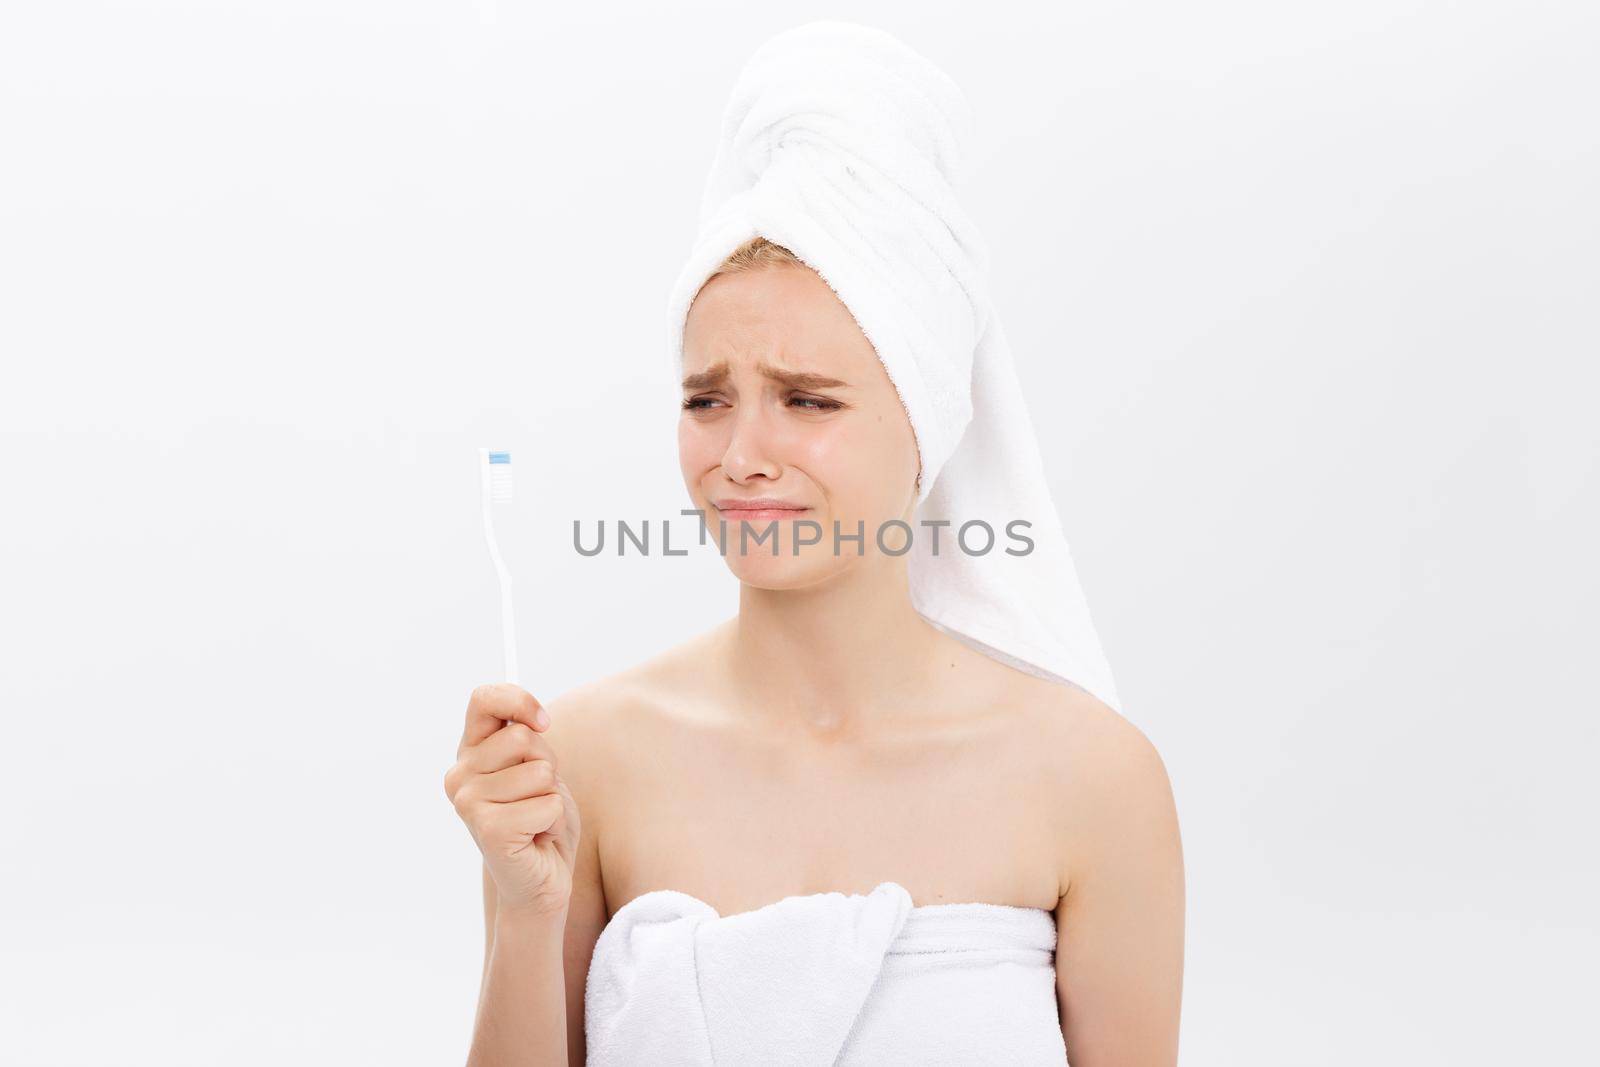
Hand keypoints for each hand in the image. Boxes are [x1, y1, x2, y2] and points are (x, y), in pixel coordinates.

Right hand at [443, 683, 579, 918]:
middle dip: (548, 764)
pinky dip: (555, 820)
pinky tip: (538, 838)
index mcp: (469, 753)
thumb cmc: (541, 820)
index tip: (543, 721)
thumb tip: (532, 721)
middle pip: (523, 737)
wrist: (542, 881)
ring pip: (540, 772)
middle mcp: (460, 776)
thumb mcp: (537, 767)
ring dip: (552, 797)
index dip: (519, 701)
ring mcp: (469, 803)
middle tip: (537, 796)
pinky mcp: (490, 830)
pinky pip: (548, 804)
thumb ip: (526, 739)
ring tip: (536, 819)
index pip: (483, 699)